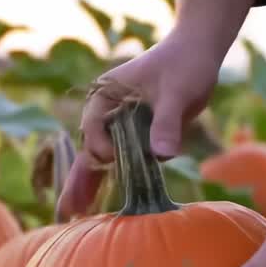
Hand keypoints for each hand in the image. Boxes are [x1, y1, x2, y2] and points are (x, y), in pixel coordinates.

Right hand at [56, 36, 223, 219]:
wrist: (198, 53)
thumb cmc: (184, 63)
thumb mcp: (177, 92)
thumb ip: (166, 122)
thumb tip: (162, 154)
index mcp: (107, 94)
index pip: (94, 127)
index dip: (100, 145)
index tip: (112, 157)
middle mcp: (108, 111)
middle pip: (89, 148)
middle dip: (78, 179)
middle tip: (67, 209)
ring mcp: (121, 125)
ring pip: (100, 159)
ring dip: (89, 184)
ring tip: (74, 213)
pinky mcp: (137, 136)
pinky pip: (121, 161)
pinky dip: (112, 179)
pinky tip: (98, 204)